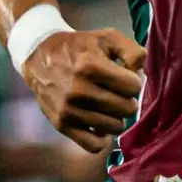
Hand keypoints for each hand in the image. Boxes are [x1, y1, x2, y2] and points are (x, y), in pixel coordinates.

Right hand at [22, 28, 144, 153]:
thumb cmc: (80, 46)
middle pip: (127, 109)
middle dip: (128, 99)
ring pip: (115, 127)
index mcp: (90, 66)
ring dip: (117, 117)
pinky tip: (101, 122)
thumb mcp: (108, 37)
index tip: (125, 76)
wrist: (41, 57)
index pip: (133, 87)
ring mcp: (69, 110)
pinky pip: (93, 145)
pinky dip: (102, 137)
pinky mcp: (61, 125)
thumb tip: (140, 73)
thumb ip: (132, 51)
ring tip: (109, 105)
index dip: (134, 81)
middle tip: (119, 92)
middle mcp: (78, 91)